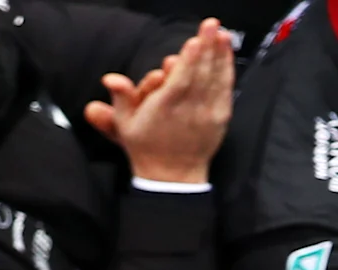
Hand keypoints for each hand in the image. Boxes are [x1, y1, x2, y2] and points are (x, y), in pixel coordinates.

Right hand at [85, 19, 231, 184]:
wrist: (172, 177)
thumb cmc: (146, 147)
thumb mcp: (125, 125)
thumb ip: (120, 98)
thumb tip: (110, 78)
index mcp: (165, 109)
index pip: (179, 82)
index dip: (188, 62)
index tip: (193, 43)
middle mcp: (189, 110)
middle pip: (200, 74)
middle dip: (206, 47)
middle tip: (211, 24)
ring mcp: (207, 113)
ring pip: (215, 78)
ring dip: (219, 53)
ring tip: (222, 31)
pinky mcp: (220, 116)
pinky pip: (225, 88)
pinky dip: (227, 67)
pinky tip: (226, 49)